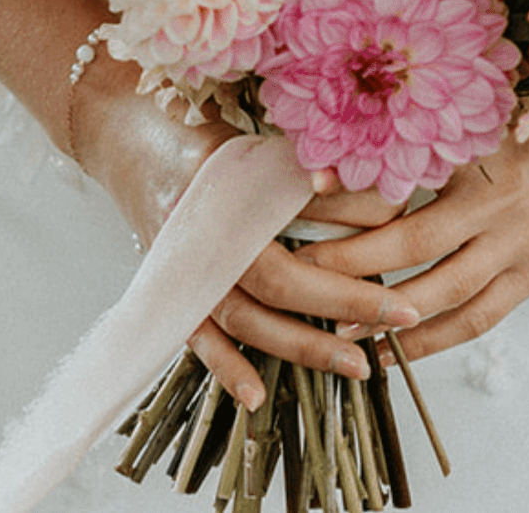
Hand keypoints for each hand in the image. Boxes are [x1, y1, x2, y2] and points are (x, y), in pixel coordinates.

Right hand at [69, 63, 417, 406]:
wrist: (125, 133)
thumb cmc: (198, 129)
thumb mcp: (251, 134)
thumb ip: (301, 162)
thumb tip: (373, 187)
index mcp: (227, 180)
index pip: (297, 204)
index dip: (350, 214)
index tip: (400, 221)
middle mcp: (203, 227)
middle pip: (278, 277)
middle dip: (344, 300)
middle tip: (403, 314)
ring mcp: (183, 263)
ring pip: (245, 318)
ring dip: (302, 345)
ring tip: (359, 366)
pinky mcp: (170, 288)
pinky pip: (198, 337)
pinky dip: (225, 367)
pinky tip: (255, 398)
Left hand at [291, 131, 528, 361]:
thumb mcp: (474, 113)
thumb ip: (414, 125)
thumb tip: (337, 147)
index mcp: (478, 156)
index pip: (402, 185)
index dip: (349, 199)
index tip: (297, 207)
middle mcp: (499, 207)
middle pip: (415, 245)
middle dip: (353, 266)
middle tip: (299, 278)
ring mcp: (520, 248)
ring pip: (448, 295)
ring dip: (392, 317)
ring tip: (340, 330)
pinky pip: (480, 317)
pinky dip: (436, 339)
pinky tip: (397, 349)